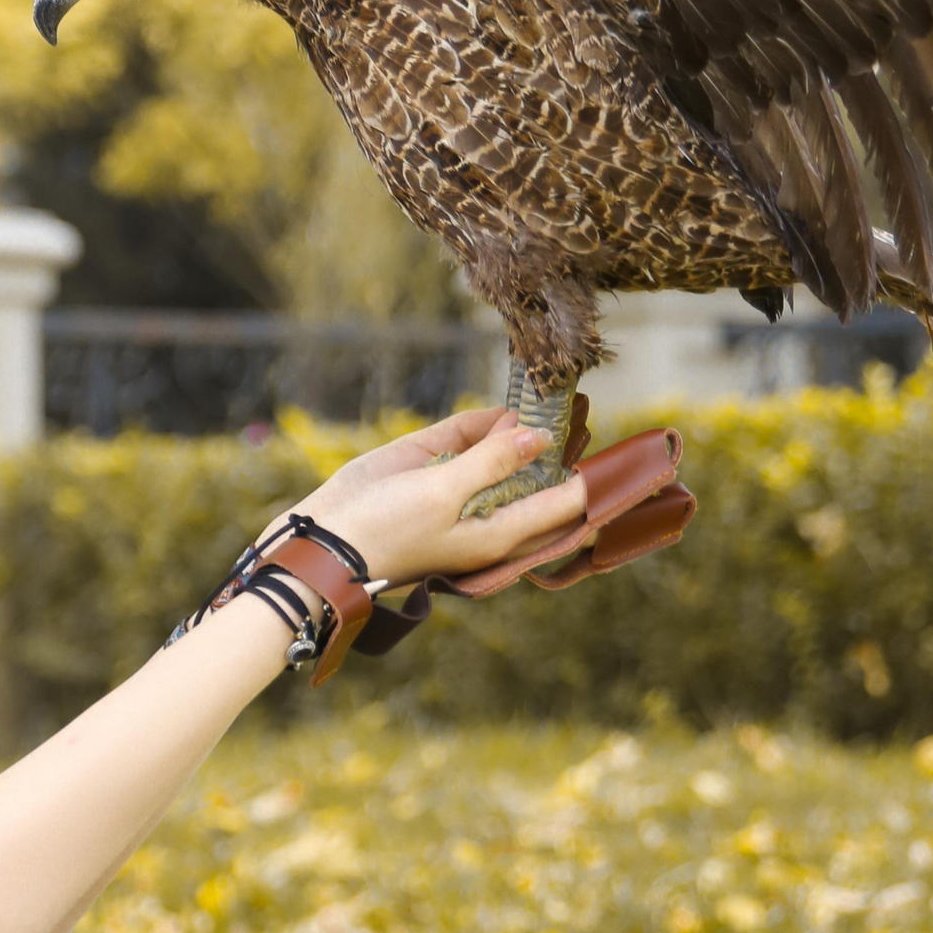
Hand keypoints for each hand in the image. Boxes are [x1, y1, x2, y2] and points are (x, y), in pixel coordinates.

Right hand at [284, 406, 587, 586]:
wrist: (322, 538)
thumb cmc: (387, 531)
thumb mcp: (444, 494)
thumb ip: (493, 462)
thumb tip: (540, 436)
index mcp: (501, 533)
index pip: (563, 506)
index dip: (588, 476)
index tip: (610, 445)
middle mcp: (488, 510)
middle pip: (539, 475)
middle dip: (563, 443)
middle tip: (584, 406)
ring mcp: (460, 484)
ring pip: (506, 451)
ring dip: (528, 425)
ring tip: (557, 394)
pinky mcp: (430, 463)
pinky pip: (468, 438)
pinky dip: (488, 422)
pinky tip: (509, 405)